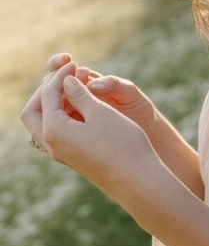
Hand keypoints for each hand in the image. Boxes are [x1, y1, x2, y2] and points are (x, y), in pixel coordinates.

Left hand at [21, 61, 153, 200]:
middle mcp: (51, 144)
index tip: (74, 64)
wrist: (137, 181)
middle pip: (34, 110)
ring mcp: (60, 153)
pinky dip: (62, 114)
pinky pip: (56, 132)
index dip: (59, 76)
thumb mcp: (100, 112)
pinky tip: (82, 106)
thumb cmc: (122, 144)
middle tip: (66, 76)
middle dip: (47, 90)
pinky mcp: (71, 157)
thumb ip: (79, 94)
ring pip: (43, 122)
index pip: (47, 95)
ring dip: (55, 102)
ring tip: (76, 87)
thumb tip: (65, 81)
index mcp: (54, 131)